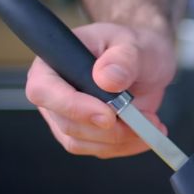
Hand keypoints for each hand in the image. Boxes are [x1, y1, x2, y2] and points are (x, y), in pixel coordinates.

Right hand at [24, 22, 176, 157]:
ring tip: (150, 123)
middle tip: (142, 119)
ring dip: (119, 139)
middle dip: (107, 128)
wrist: (147, 63)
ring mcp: (66, 115)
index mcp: (54, 62)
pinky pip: (98, 149)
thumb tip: (106, 78)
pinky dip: (125, 146)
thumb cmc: (133, 47)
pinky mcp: (84, 133)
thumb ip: (123, 59)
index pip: (43, 90)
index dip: (72, 106)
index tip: (108, 115)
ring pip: (81, 142)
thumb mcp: (134, 44)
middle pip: (66, 123)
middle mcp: (54, 92)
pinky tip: (145, 134)